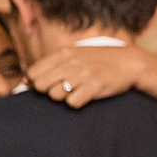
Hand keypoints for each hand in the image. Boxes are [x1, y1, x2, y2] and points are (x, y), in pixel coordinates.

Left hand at [26, 46, 148, 109]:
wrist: (130, 63)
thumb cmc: (100, 60)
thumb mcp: (75, 55)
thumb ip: (52, 65)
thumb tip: (26, 80)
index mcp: (64, 53)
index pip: (34, 72)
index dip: (36, 82)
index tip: (47, 85)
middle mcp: (71, 63)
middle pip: (41, 85)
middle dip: (48, 91)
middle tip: (62, 90)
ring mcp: (83, 75)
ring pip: (55, 95)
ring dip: (62, 97)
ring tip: (76, 92)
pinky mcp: (95, 87)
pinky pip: (72, 103)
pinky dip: (76, 103)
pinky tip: (85, 96)